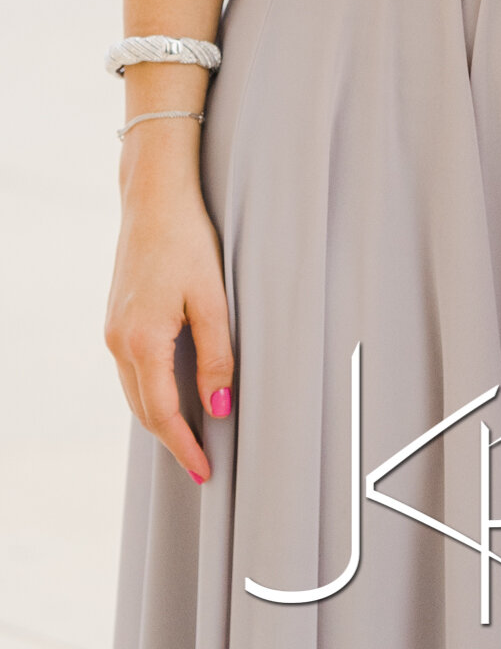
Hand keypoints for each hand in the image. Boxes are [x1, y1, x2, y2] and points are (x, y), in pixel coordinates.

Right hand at [106, 133, 233, 483]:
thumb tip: (218, 407)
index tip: (206, 471)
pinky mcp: (117, 318)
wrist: (154, 197)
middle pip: (144, 410)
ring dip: (161, 417)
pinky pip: (132, 371)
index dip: (185, 446)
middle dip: (172, 440)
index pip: (163, 414)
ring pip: (136, 392)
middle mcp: (119, 342)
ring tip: (193, 436)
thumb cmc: (188, 240)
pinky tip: (174, 393)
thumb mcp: (212, 298)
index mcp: (142, 342)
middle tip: (202, 464)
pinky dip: (152, 391)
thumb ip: (217, 354)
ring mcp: (113, 330)